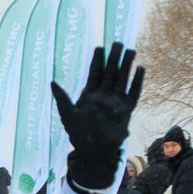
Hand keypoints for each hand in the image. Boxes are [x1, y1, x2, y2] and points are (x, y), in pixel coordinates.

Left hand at [51, 43, 145, 191]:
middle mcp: (104, 95)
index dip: (97, 60)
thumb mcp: (67, 114)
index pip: (95, 73)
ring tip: (131, 51)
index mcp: (89, 94)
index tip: (100, 47)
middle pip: (110, 72)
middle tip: (118, 42)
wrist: (94, 151)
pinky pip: (133, 93)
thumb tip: (52, 82)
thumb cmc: (78, 134)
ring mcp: (116, 102)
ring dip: (126, 66)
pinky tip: (140, 70)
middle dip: (114, 58)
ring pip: (122, 79)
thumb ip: (61, 98)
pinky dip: (137, 82)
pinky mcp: (126, 110)